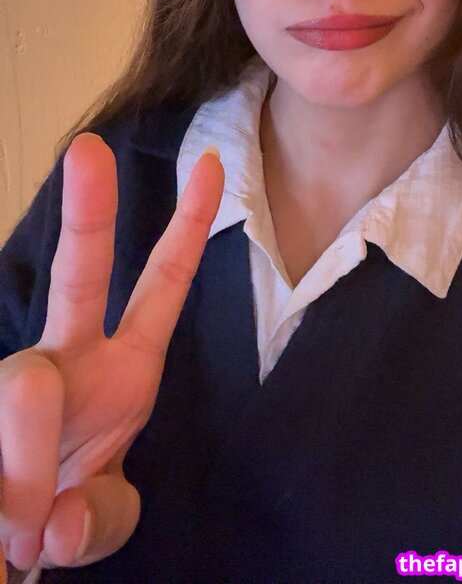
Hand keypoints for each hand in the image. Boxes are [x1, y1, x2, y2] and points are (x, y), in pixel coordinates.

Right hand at [0, 131, 223, 573]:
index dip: (189, 225)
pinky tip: (2, 531)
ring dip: (25, 476)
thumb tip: (55, 519)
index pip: (162, 286)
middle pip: (79, 275)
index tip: (213, 162)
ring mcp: (18, 374)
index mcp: (123, 373)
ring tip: (19, 535)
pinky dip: (3, 506)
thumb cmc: (60, 512)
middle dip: (90, 211)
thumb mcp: (100, 517)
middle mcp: (67, 359)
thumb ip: (100, 520)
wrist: (5, 538)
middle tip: (90, 150)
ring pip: (26, 391)